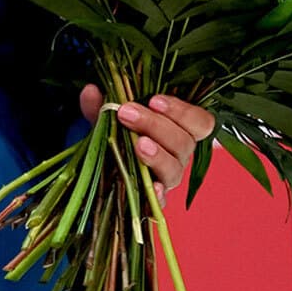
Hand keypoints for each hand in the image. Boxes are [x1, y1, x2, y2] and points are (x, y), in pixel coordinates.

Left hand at [80, 86, 213, 189]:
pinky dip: (159, 193)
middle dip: (155, 125)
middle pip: (184, 142)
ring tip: (139, 144)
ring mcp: (168, 178)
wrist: (104, 165)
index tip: (154, 100)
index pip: (200, 122)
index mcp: (179, 130)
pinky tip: (153, 187)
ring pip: (175, 168)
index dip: (183, 111)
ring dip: (158, 155)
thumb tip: (91, 91)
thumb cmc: (117, 133)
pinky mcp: (155, 198)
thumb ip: (101, 104)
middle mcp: (179, 155)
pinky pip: (163, 199)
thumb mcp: (107, 115)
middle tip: (126, 113)